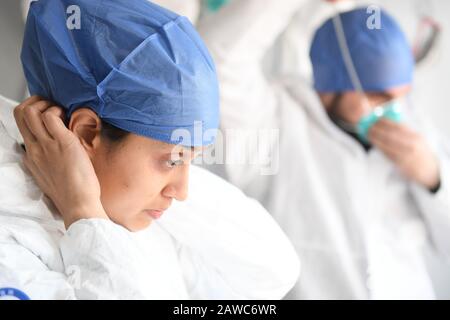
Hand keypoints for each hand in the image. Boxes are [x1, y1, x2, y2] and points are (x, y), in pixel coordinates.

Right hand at [14, 96, 107, 228]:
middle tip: (51, 106)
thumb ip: (47, 162)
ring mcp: (46, 145)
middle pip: (19, 115)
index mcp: (31, 157)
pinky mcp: (62, 142)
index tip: (48, 116)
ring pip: (30, 112)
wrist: (78, 204)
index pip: (21, 128)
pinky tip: (68, 118)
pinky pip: (50, 116)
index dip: (33, 116)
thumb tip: (53, 151)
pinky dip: (57, 111)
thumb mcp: (51, 176)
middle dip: (34, 102)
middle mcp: (34, 149)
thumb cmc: (71, 193)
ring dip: (46, 104)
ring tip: (60, 111)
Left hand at [368, 119, 439, 190]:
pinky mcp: (400, 164)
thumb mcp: (417, 139)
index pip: (398, 126)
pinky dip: (379, 147)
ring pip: (387, 145)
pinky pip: (387, 154)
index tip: (376, 118)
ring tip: (368, 134)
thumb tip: (386, 121)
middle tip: (368, 126)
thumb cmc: (419, 151)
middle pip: (390, 135)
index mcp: (416, 137)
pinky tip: (374, 143)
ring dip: (375, 138)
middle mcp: (412, 145)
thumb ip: (404, 131)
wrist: (429, 169)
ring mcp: (406, 155)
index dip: (385, 121)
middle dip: (377, 130)